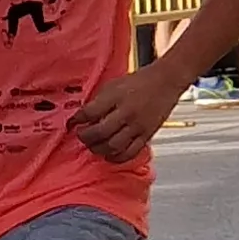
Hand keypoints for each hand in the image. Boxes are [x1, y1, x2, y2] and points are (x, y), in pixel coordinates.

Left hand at [70, 66, 187, 161]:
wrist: (166, 81)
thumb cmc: (140, 82)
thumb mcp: (113, 85)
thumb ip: (98, 101)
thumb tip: (83, 117)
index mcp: (116, 97)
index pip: (89, 113)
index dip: (76, 120)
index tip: (72, 123)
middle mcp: (127, 112)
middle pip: (99, 133)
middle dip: (85, 138)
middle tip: (82, 136)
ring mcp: (138, 125)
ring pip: (113, 146)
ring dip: (98, 149)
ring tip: (94, 145)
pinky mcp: (147, 135)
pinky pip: (130, 153)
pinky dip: (116, 157)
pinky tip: (109, 154)